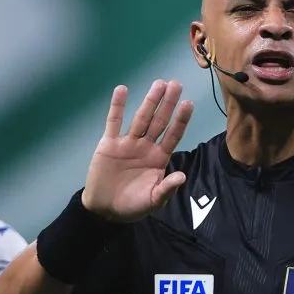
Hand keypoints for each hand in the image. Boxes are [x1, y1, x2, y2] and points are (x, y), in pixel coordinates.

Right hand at [81, 80, 193, 221]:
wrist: (104, 209)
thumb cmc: (133, 206)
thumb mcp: (153, 201)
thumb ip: (167, 188)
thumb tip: (182, 176)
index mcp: (159, 158)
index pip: (173, 135)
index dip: (181, 120)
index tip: (189, 103)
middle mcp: (146, 146)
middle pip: (159, 121)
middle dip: (168, 103)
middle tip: (176, 84)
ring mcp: (128, 143)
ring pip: (140, 118)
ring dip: (149, 101)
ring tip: (159, 84)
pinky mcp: (109, 144)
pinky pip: (113, 122)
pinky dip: (117, 106)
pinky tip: (122, 90)